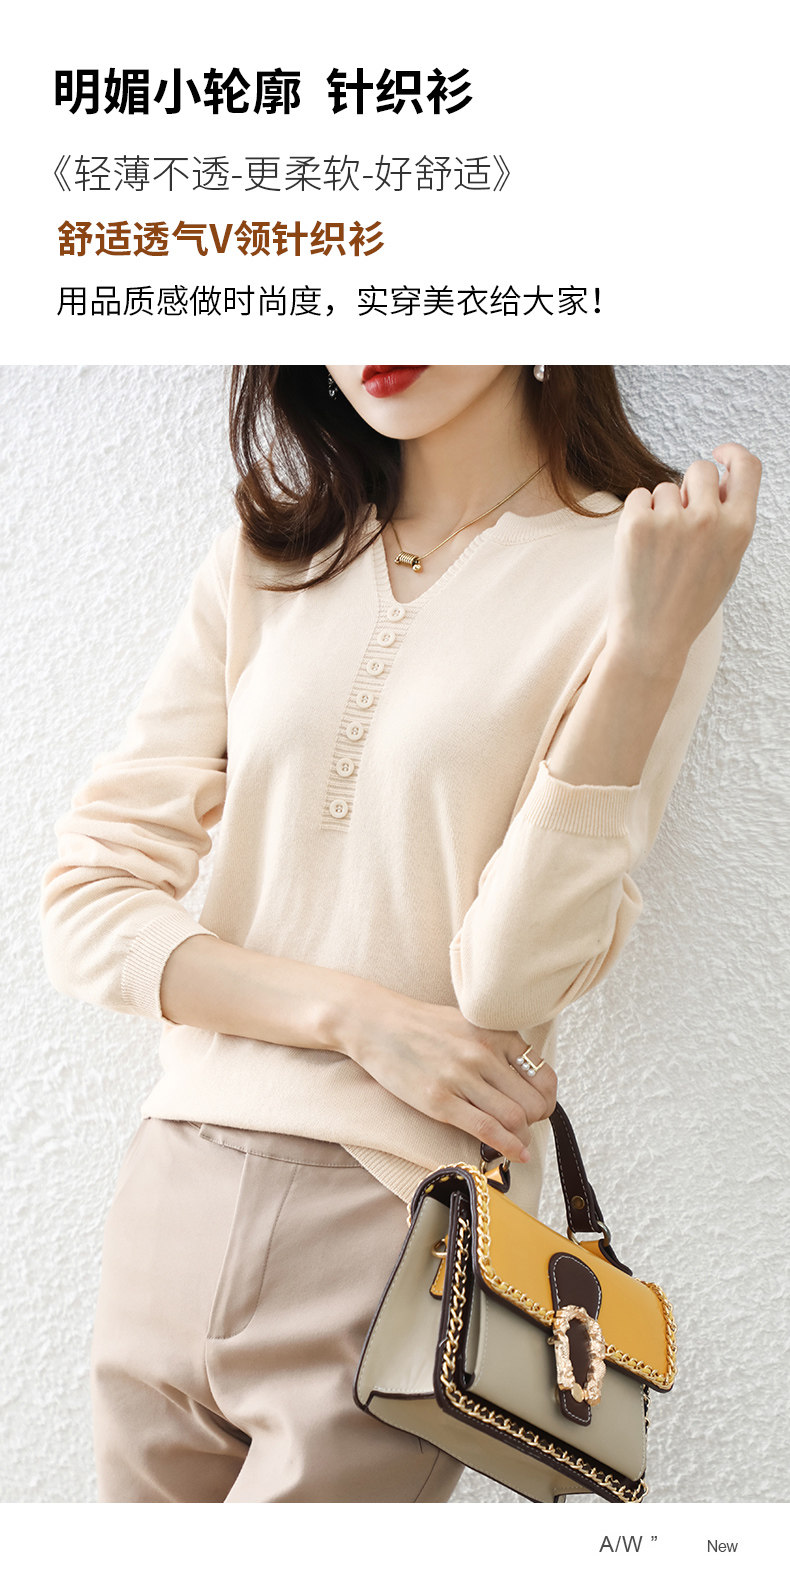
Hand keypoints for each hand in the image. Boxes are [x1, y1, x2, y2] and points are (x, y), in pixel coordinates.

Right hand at [345, 983, 556, 1162]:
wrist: (376, 1023)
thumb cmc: (421, 1025)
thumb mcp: (469, 1023)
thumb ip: (497, 1046)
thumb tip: (523, 1077)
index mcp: (495, 1034)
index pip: (543, 1076)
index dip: (547, 1100)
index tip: (540, 1109)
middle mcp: (483, 1054)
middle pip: (532, 1102)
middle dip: (536, 1122)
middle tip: (527, 1128)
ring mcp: (461, 1077)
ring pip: (514, 1118)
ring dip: (522, 1137)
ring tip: (518, 1143)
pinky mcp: (440, 1101)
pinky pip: (486, 1130)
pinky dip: (507, 1147)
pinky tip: (515, 1154)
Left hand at [606, 442, 760, 675]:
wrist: (652, 639)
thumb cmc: (689, 603)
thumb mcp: (726, 562)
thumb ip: (728, 519)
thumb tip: (719, 479)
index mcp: (739, 528)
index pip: (747, 466)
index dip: (732, 453)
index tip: (718, 453)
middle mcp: (709, 519)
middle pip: (699, 469)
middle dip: (687, 487)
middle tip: (677, 522)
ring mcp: (672, 520)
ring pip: (664, 487)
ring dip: (659, 510)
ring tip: (659, 551)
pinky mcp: (637, 524)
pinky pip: (637, 497)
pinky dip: (636, 516)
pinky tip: (640, 549)